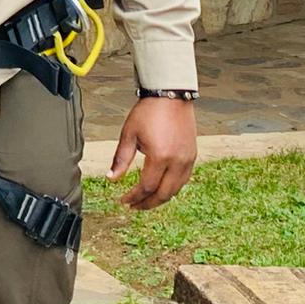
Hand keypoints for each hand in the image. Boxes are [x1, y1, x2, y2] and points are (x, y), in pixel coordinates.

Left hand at [110, 95, 197, 209]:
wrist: (170, 96)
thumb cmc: (149, 112)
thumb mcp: (129, 135)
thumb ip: (121, 159)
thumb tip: (112, 178)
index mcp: (160, 157)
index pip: (146, 187)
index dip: (133, 197)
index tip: (123, 200)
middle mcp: (177, 162)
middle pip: (163, 194)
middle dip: (147, 203)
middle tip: (133, 206)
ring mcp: (188, 160)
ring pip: (175, 189)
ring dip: (160, 198)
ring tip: (145, 201)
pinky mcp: (192, 156)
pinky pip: (183, 180)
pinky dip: (172, 188)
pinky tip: (161, 188)